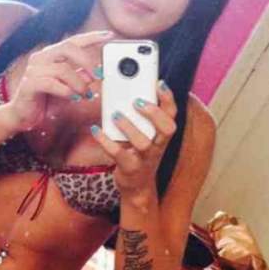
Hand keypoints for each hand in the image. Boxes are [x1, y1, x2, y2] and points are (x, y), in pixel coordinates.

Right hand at [7, 30, 113, 130]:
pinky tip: (72, 97)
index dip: (91, 37)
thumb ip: (79, 79)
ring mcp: (33, 70)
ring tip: (85, 94)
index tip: (108, 36)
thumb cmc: (44, 101)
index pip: (73, 41)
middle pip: (67, 48)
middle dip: (87, 61)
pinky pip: (51, 83)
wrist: (22, 117)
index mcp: (51, 55)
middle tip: (99, 75)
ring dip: (79, 83)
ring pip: (62, 69)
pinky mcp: (29, 84)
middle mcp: (41, 58)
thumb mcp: (68, 89)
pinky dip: (66, 91)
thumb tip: (94, 73)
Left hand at [90, 80, 177, 196]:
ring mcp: (145, 159)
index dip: (168, 99)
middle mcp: (158, 146)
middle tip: (136, 101)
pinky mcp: (130, 169)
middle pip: (167, 129)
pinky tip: (96, 130)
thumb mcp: (143, 135)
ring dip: (129, 127)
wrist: (137, 186)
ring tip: (116, 115)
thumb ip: (138, 117)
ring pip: (143, 143)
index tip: (159, 83)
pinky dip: (106, 141)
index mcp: (162, 135)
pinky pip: (119, 155)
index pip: (172, 115)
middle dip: (154, 113)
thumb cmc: (138, 153)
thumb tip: (122, 91)